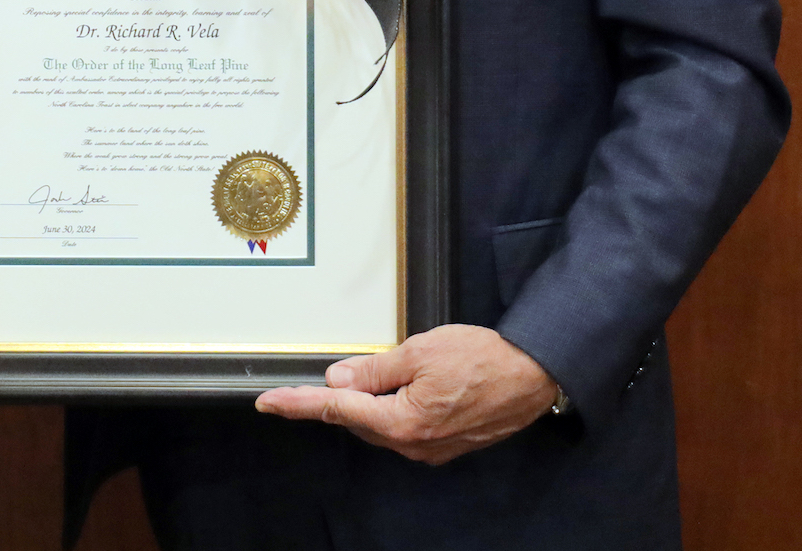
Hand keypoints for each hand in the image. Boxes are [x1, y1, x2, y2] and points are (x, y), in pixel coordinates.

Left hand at [255, 324, 557, 465]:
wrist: (534, 375)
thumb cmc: (482, 358)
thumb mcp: (419, 351)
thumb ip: (374, 370)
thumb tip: (337, 382)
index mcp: (401, 422)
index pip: (336, 410)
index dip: (298, 405)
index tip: (267, 403)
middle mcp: (413, 445)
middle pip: (357, 421)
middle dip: (339, 398)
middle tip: (322, 376)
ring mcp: (431, 450)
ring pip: (380, 425)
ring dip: (368, 403)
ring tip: (376, 374)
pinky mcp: (446, 445)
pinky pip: (404, 428)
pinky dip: (392, 409)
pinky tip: (399, 389)